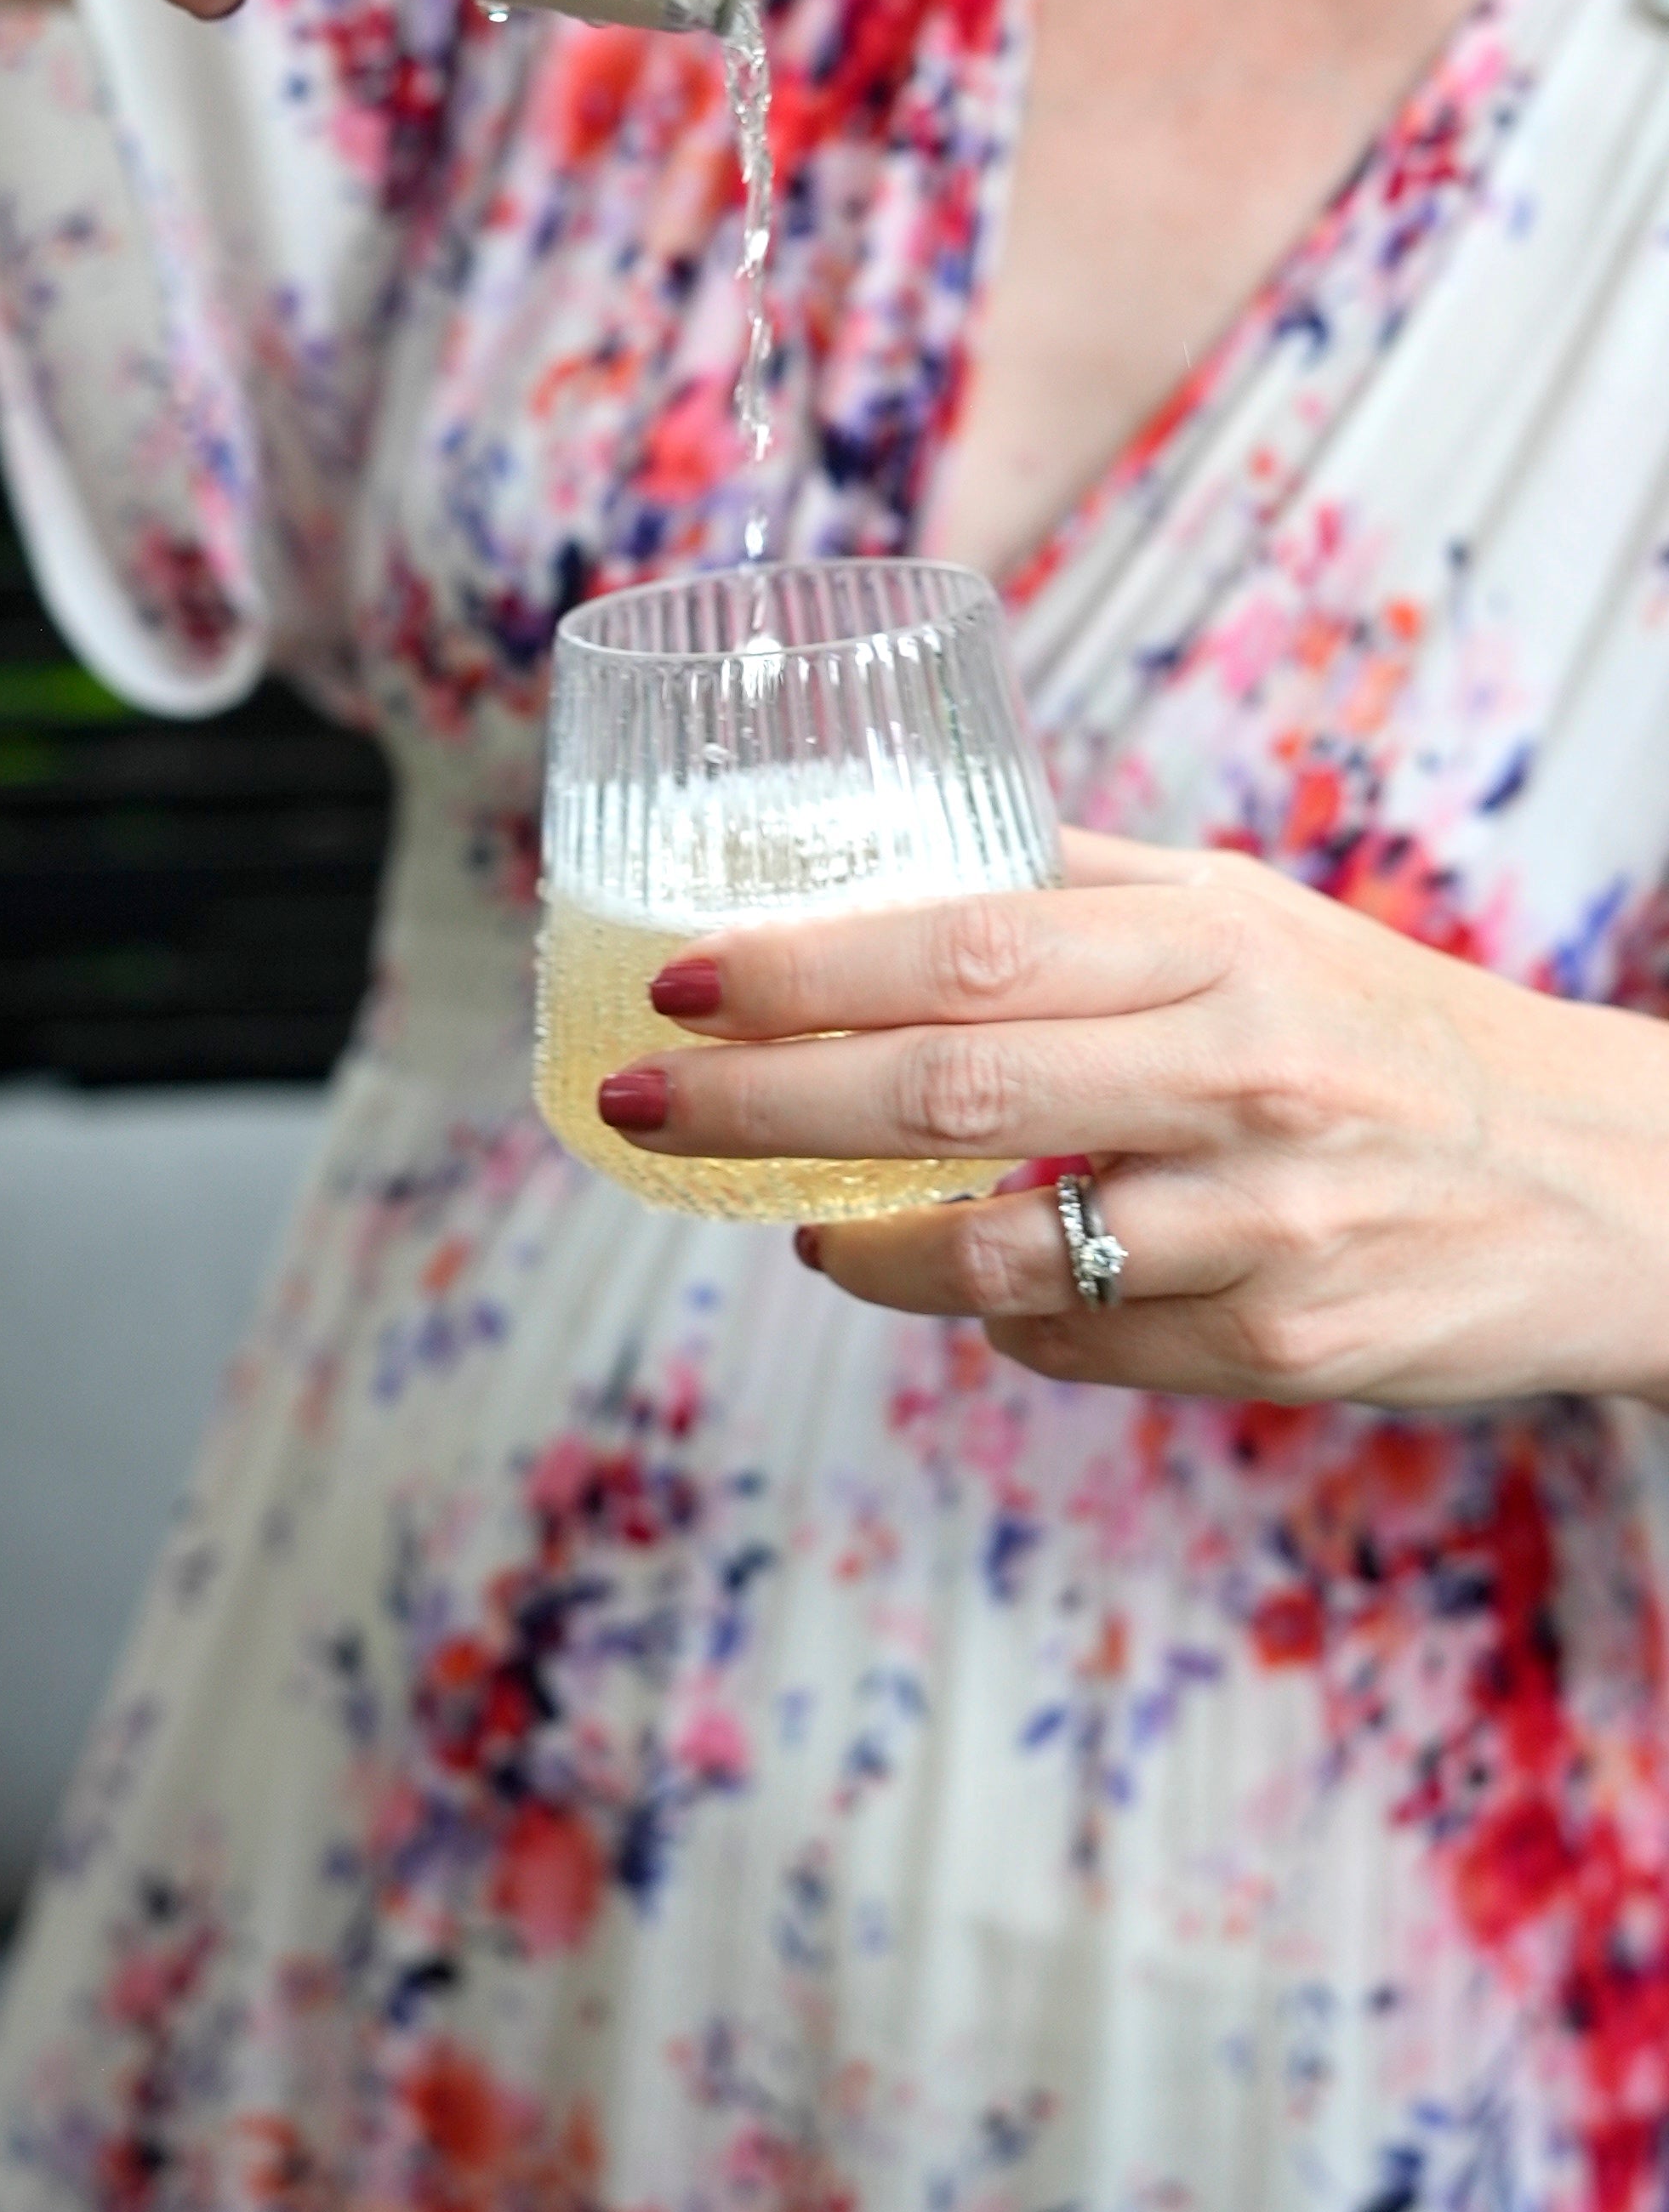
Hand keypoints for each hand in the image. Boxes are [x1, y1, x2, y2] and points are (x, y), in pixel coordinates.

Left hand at [595, 831, 1668, 1408]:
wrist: (1611, 1184)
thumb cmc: (1396, 1033)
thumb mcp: (1261, 921)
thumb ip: (1089, 893)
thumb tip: (895, 865)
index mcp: (1221, 947)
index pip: (968, 945)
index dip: (804, 968)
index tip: (682, 982)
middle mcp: (1241, 1078)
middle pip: (946, 1091)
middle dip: (758, 1102)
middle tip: (640, 1106)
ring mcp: (1259, 1226)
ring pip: (993, 1257)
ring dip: (859, 1247)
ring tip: (801, 1219)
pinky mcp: (1277, 1347)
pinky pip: (1073, 1347)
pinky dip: (994, 1325)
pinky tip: (978, 1286)